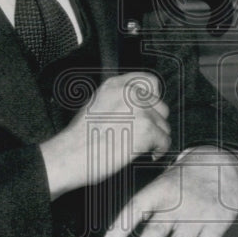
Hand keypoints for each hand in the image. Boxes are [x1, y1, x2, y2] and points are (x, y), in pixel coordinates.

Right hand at [40, 72, 170, 199]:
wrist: (72, 154)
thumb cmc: (78, 137)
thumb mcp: (94, 105)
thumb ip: (117, 100)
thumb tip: (135, 107)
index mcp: (115, 85)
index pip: (149, 81)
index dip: (154, 99)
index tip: (153, 111)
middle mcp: (130, 94)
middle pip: (160, 106)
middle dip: (155, 123)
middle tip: (146, 135)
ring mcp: (140, 110)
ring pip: (163, 125)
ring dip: (157, 138)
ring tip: (146, 148)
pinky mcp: (147, 129)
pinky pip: (165, 140)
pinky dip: (160, 151)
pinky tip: (149, 155)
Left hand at [103, 145, 237, 236]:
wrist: (225, 161)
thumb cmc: (186, 174)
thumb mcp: (165, 177)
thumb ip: (149, 200)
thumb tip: (127, 223)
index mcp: (162, 189)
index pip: (138, 207)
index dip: (123, 226)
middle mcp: (179, 203)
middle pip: (157, 231)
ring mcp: (199, 215)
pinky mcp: (218, 224)